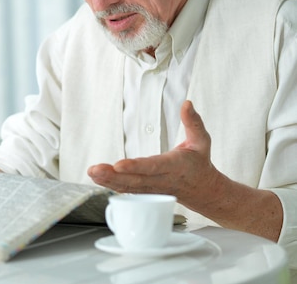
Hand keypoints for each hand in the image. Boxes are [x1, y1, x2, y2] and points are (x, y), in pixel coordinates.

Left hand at [88, 100, 221, 209]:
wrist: (204, 190)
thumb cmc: (199, 163)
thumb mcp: (202, 141)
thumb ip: (193, 122)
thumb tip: (187, 104)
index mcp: (175, 166)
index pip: (153, 167)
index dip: (135, 167)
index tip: (119, 165)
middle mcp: (162, 179)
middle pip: (135, 180)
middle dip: (113, 176)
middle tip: (95, 170)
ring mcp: (153, 188)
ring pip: (129, 187)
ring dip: (108, 181)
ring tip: (92, 173)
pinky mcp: (146, 192)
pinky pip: (128, 190)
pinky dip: (112, 185)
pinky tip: (97, 179)